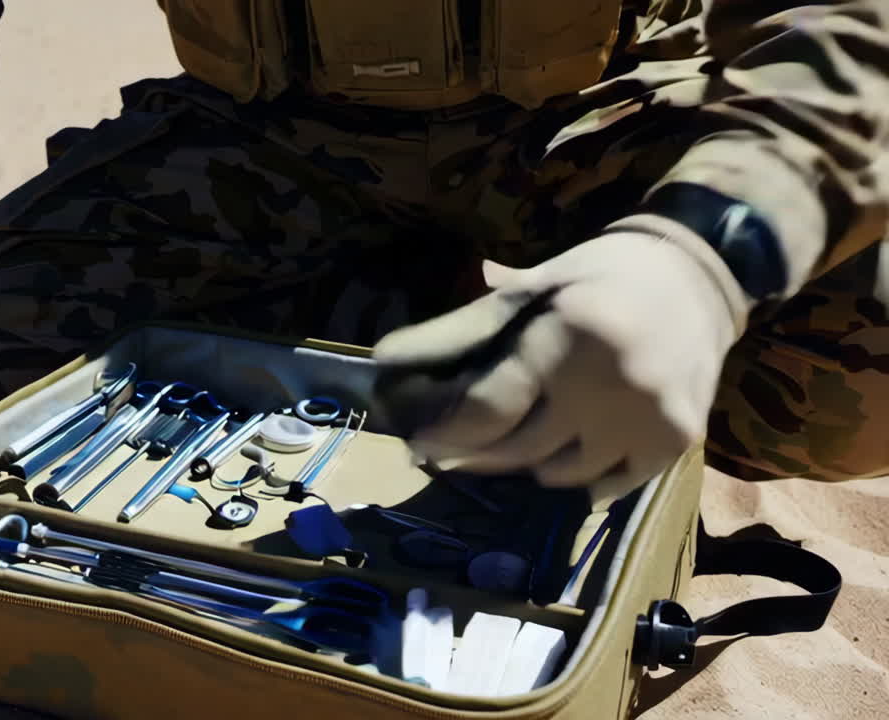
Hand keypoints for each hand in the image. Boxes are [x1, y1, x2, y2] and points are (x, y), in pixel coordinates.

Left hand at [372, 219, 751, 498]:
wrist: (703, 273)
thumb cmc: (601, 274)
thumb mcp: (533, 286)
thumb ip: (468, 325)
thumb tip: (391, 360)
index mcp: (567, 336)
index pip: (490, 408)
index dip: (447, 433)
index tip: (419, 443)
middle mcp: (610, 386)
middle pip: (519, 450)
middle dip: (474, 454)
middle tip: (447, 453)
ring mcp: (647, 420)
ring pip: (559, 476)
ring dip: (524, 466)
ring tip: (507, 446)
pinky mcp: (675, 443)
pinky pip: (606, 488)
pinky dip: (575, 481)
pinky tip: (557, 461)